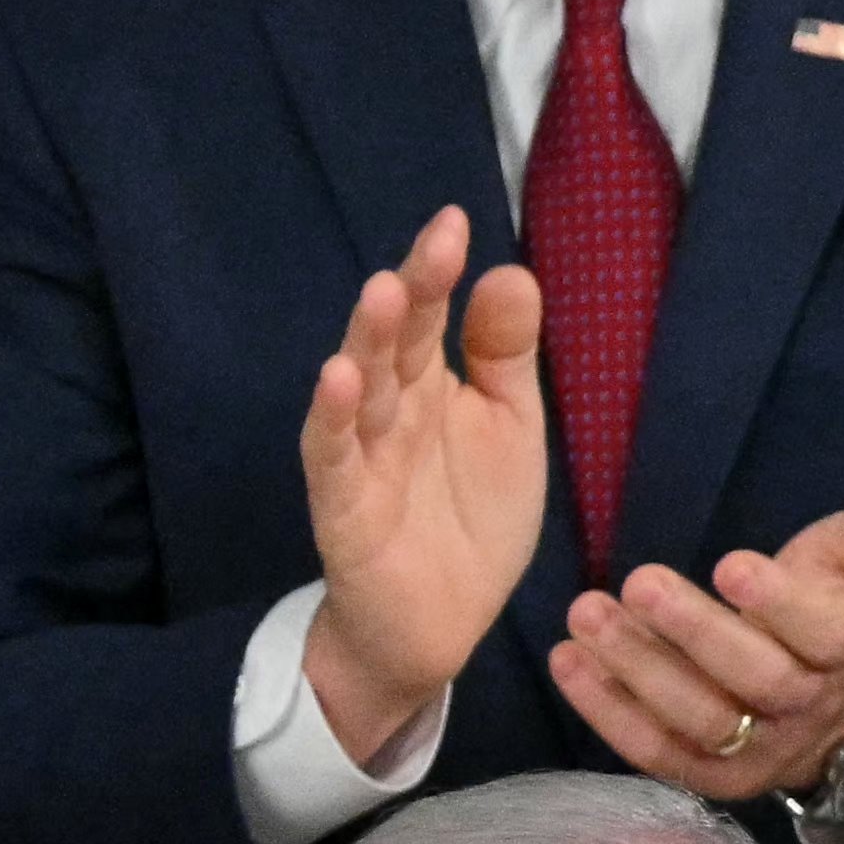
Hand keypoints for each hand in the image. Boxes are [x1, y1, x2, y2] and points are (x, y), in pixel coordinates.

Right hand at [297, 209, 551, 769]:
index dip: (437, 271)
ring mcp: (361, 456)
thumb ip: (506, 357)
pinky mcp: (343, 509)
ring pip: (359, 390)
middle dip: (409, 293)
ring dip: (366, 341)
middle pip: (393, 341)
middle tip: (434, 246)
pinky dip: (333, 421)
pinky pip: (332, 459)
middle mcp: (390, 409)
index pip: (428, 316)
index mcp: (429, 383)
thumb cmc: (471, 518)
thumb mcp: (509, 429)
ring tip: (380, 292)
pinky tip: (339, 380)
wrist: (439, 623)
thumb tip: (511, 272)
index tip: (455, 220)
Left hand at [553, 489, 843, 801]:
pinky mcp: (711, 774)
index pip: (821, 633)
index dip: (779, 604)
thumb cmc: (832, 611)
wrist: (833, 705)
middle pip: (755, 680)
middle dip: (695, 633)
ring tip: (586, 614)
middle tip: (639, 582)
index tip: (731, 566)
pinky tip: (569, 663)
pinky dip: (609, 712)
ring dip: (638, 668)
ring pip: (700, 718)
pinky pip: (659, 751)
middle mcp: (805, 709)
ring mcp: (757, 751)